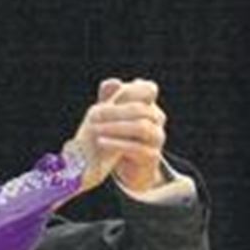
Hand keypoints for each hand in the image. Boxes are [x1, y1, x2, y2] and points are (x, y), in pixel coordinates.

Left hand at [69, 77, 167, 192]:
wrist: (129, 167)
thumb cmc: (120, 137)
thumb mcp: (112, 117)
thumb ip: (110, 98)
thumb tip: (113, 81)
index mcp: (148, 106)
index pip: (148, 89)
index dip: (129, 90)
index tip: (107, 99)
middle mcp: (157, 119)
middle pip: (140, 108)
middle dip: (114, 111)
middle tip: (92, 115)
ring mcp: (157, 138)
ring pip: (142, 127)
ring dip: (116, 127)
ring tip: (94, 129)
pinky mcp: (152, 156)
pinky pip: (137, 148)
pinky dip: (117, 143)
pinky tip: (101, 142)